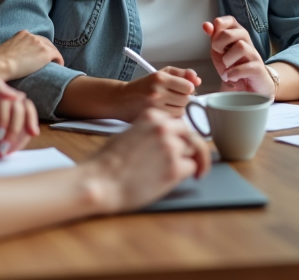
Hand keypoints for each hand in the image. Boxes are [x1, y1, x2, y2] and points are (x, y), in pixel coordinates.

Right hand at [0, 30, 62, 83]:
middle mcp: (32, 36)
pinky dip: (59, 62)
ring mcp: (40, 44)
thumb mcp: (5, 51)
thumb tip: (11, 61)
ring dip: (53, 58)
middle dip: (48, 52)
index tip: (39, 56)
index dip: (39, 48)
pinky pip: (57, 56)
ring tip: (53, 66)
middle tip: (48, 62)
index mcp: (22, 34)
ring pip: (52, 49)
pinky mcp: (46, 53)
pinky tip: (58, 68)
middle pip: (46, 43)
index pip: (36, 39)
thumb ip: (12, 51)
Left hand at [0, 78, 39, 159]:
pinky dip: (19, 144)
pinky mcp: (5, 135)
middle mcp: (3, 105)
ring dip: (18, 138)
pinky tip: (6, 151)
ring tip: (2, 150)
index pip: (15, 100)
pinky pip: (23, 136)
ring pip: (27, 123)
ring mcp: (5, 120)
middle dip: (14, 129)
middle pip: (24, 111)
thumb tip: (16, 94)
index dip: (8, 118)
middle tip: (0, 145)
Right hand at [84, 109, 210, 213]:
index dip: (182, 136)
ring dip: (187, 161)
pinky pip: (190, 168)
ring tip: (184, 172)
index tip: (185, 144)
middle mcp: (164, 129)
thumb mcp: (128, 134)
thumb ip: (149, 132)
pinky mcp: (174, 169)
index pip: (179, 123)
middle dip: (195, 149)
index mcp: (152, 116)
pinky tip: (175, 179)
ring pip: (192, 152)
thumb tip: (165, 141)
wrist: (98, 182)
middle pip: (192, 136)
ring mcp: (171, 148)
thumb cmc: (107, 162)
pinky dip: (186, 174)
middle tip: (199, 161)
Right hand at [118, 66, 200, 119]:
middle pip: (186, 100)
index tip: (180, 90)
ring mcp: (154, 106)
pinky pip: (173, 120)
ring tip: (166, 105)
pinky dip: (171, 117)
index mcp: (160, 78)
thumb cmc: (143, 86)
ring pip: (181, 111)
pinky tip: (163, 113)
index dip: (187, 89)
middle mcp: (157, 91)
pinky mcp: (152, 118)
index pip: (188, 87)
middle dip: (182, 100)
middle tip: (172, 98)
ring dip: (178, 109)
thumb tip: (198, 80)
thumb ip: (182, 74)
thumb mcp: (161, 74)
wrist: (121, 99)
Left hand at [202, 16, 273, 95]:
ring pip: (240, 47)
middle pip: (231, 33)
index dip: (219, 27)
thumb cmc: (234, 66)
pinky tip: (231, 77)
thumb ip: (213, 37)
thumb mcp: (220, 51)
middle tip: (220, 54)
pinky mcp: (258, 68)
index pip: (229, 20)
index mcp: (237, 34)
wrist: (249, 86)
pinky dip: (233, 73)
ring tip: (227, 67)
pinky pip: (245, 67)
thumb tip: (206, 25)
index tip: (214, 40)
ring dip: (227, 59)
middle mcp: (247, 41)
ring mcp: (254, 54)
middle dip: (219, 44)